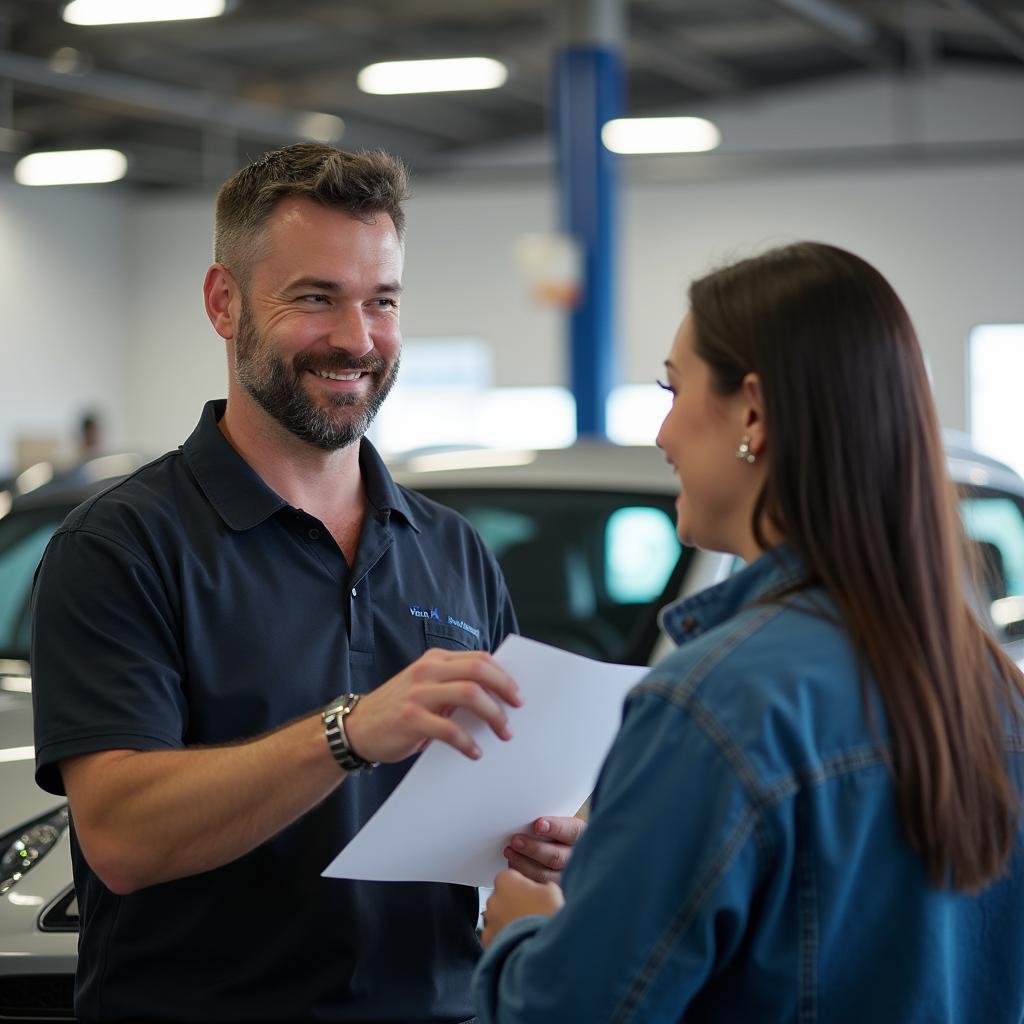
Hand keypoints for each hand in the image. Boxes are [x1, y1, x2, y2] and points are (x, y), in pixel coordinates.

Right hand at [343, 649, 521, 763]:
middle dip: (504, 690)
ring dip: (493, 715)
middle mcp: (427, 671)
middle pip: (478, 671)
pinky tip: (475, 752)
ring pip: (469, 694)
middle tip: (517, 710)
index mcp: (435, 660)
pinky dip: (468, 742)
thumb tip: (497, 697)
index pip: (479, 658)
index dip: (503, 675)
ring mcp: (418, 693)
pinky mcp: (411, 719)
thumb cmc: (399, 709)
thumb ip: (453, 686)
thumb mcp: (425, 687)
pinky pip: (450, 729)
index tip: (518, 694)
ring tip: (503, 733)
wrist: (357, 728)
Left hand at [481, 868, 563, 946]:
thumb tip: (542, 889)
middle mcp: (493, 899)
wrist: (542, 951)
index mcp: (507, 881)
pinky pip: (495, 936)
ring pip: (497, 918)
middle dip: (514, 904)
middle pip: (503, 897)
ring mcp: (489, 922)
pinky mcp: (488, 942)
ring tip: (528, 930)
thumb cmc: (546, 918)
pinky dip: (504, 939)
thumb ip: (542, 885)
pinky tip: (520, 942)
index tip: (533, 893)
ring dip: (508, 921)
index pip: (510, 877)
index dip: (523, 885)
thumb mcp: (553, 891)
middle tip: (533, 913)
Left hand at [503, 815, 585, 883]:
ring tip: (510, 853)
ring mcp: (568, 879)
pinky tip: (513, 868)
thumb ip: (548, 825)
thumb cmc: (557, 838)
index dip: (555, 827)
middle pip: (556, 857)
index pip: (572, 831)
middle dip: (533, 848)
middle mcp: (577, 859)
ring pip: (545, 876)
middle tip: (516, 841)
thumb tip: (530, 823)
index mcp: (581, 836)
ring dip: (524, 863)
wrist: (565, 860)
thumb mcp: (559, 826)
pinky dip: (523, 877)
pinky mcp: (555, 892)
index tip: (538, 824)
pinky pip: (537, 888)